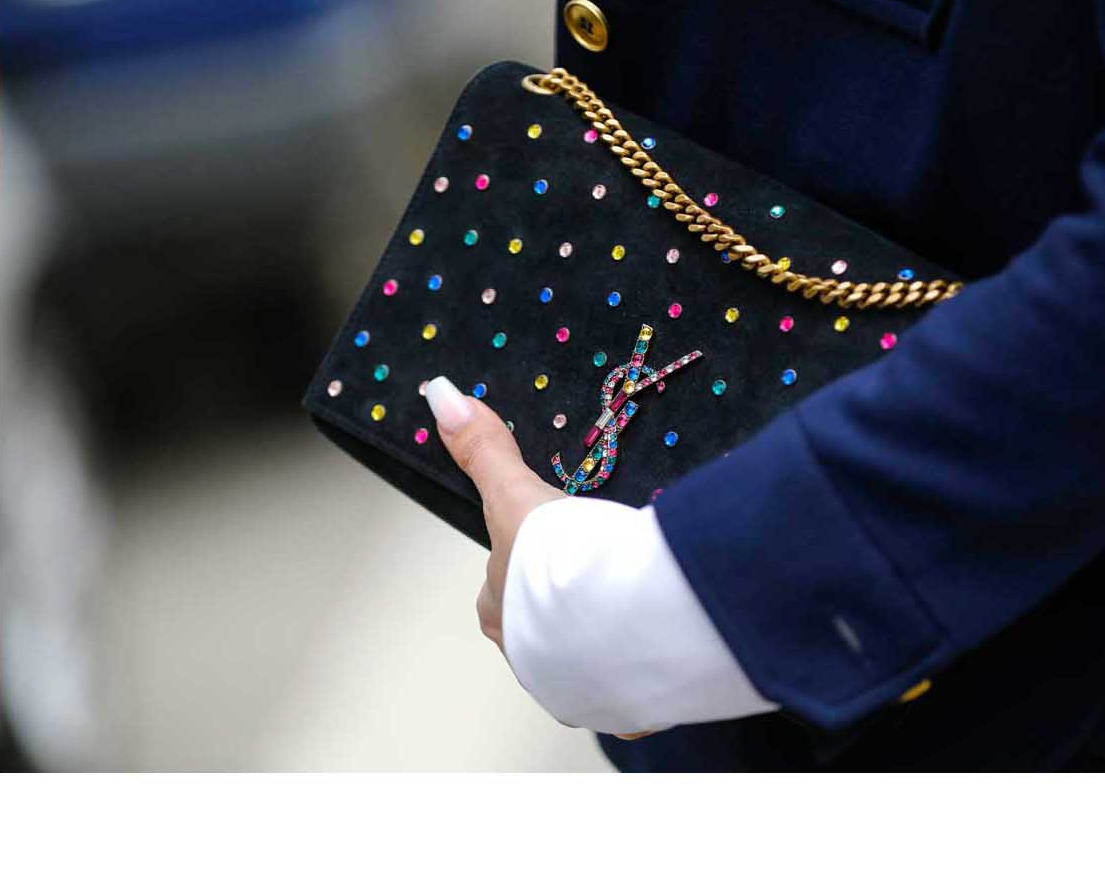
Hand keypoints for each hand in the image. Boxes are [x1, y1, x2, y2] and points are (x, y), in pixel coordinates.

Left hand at [425, 376, 654, 740]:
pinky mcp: (627, 709)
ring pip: (588, 664)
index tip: (553, 555)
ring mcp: (579, 689)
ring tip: (636, 612)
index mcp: (502, 614)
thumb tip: (439, 395)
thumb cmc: (558, 565)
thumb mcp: (517, 495)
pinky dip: (648, 677)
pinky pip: (636, 696)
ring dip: (607, 644)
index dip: (525, 571)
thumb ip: (484, 449)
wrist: (618, 619)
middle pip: (543, 632)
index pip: (501, 591)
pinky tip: (665, 656)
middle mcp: (533, 661)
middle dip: (566, 612)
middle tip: (601, 578)